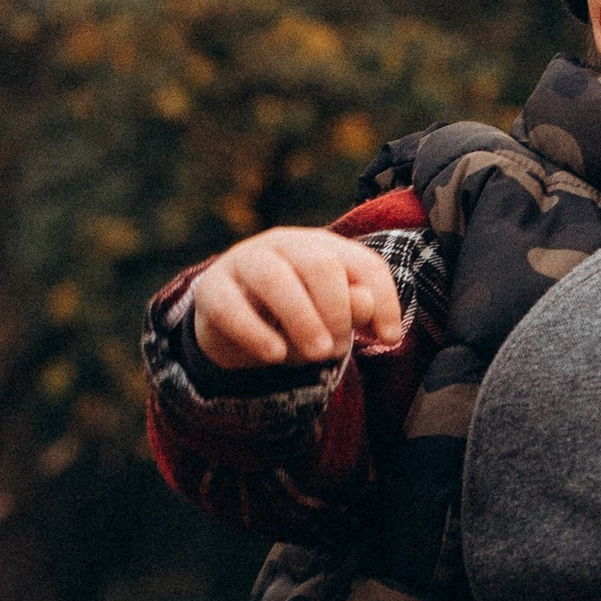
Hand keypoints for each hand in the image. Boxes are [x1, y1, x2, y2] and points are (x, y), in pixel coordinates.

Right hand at [186, 226, 404, 371]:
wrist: (232, 327)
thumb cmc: (293, 320)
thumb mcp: (329, 319)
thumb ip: (350, 310)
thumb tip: (365, 303)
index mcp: (323, 247)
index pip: (364, 264)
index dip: (384, 300)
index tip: (388, 339)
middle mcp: (285, 244)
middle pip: (320, 265)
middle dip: (337, 310)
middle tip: (336, 349)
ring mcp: (245, 261)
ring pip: (276, 279)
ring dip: (303, 319)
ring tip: (317, 355)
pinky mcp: (212, 288)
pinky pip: (232, 307)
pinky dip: (256, 333)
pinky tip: (275, 356)